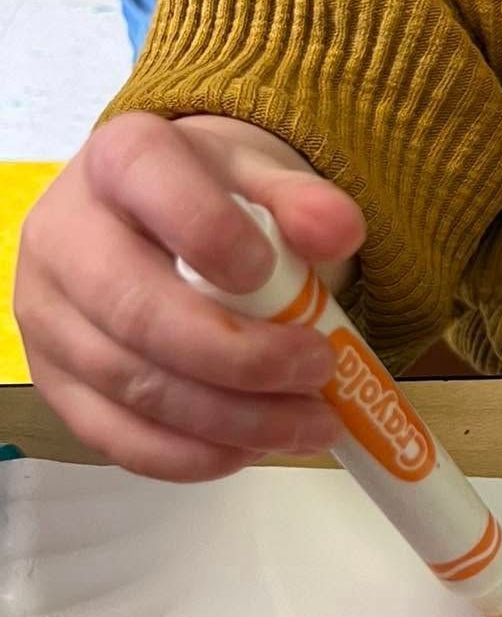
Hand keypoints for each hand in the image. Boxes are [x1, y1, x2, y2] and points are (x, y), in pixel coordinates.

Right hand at [16, 113, 364, 481]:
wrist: (163, 224)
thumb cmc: (217, 202)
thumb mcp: (265, 181)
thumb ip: (304, 201)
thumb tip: (339, 230)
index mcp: (118, 161)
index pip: (149, 184)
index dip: (212, 234)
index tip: (274, 273)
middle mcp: (62, 235)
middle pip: (137, 312)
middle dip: (241, 357)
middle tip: (320, 369)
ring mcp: (46, 316)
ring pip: (132, 385)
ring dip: (232, 419)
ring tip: (310, 422)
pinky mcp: (54, 384)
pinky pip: (116, 438)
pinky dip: (193, 455)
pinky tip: (253, 446)